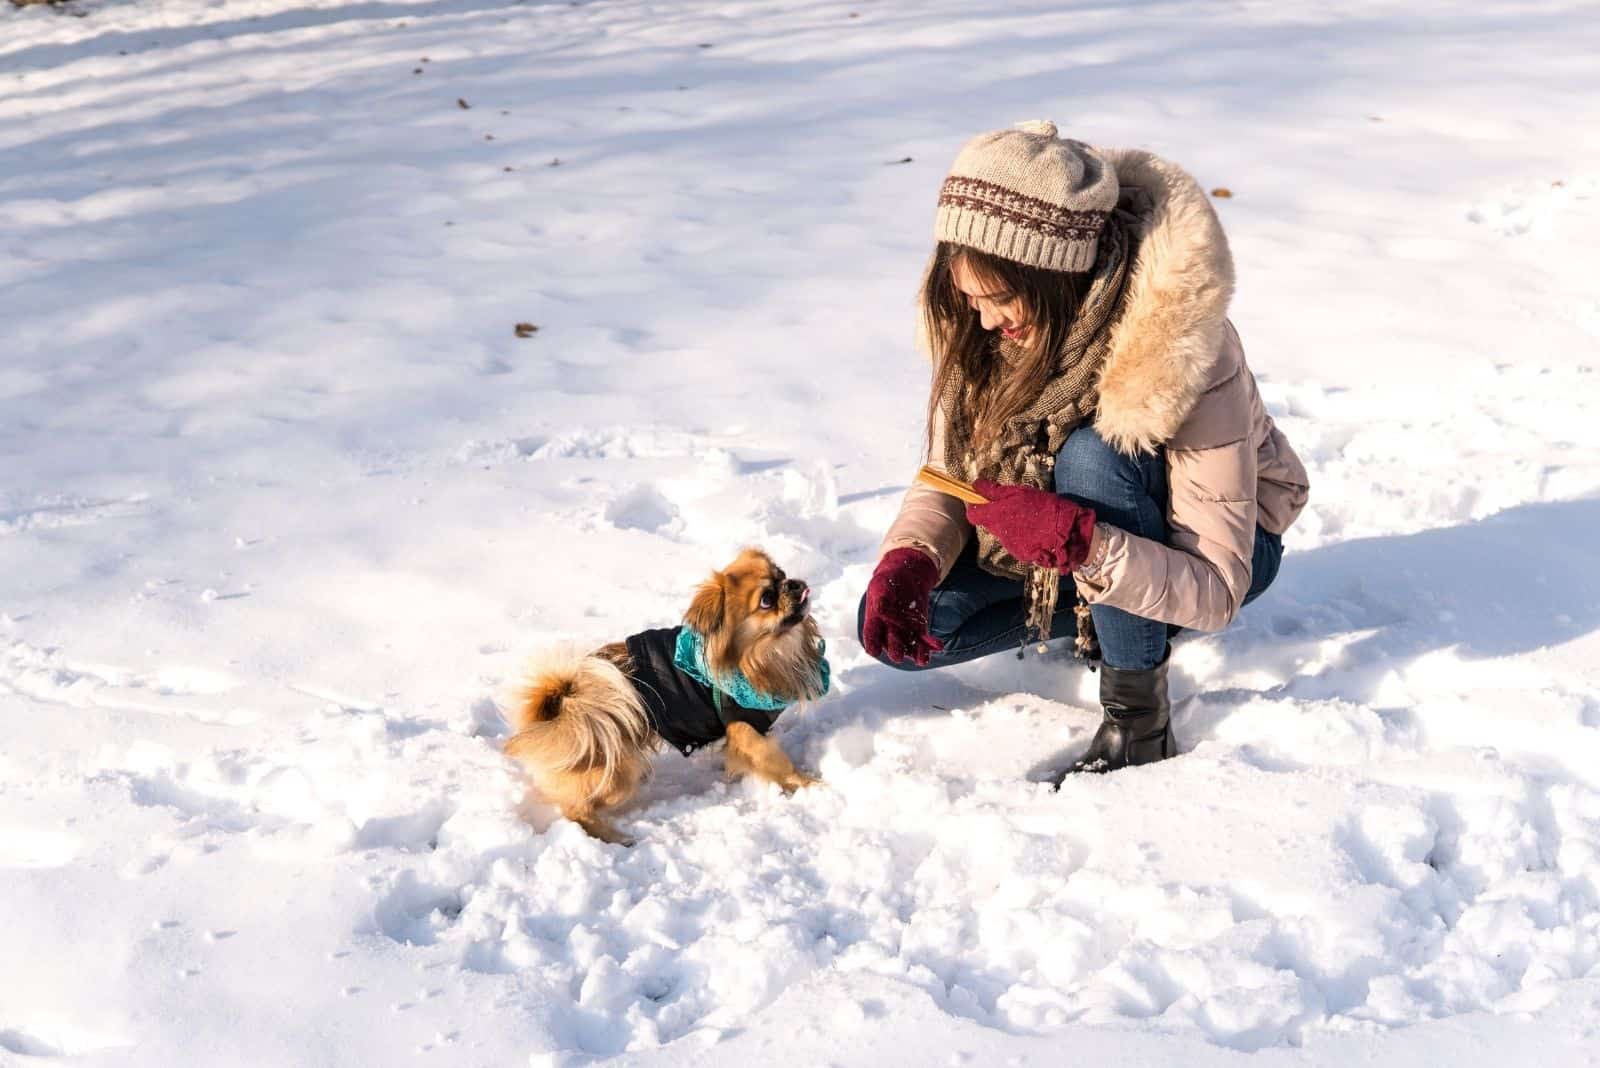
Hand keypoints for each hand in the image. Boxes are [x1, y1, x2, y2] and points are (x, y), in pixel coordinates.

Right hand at [861, 548, 944, 666]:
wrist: (906, 575)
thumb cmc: (889, 580)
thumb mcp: (881, 584)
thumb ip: (880, 597)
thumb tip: (880, 609)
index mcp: (875, 622)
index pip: (871, 639)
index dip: (873, 645)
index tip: (876, 649)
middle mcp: (889, 631)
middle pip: (892, 646)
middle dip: (896, 650)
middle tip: (899, 655)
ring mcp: (905, 632)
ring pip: (910, 648)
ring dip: (917, 654)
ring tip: (923, 658)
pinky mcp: (919, 630)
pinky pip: (925, 641)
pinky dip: (932, 645)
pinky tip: (938, 646)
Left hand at [966, 479, 1096, 571]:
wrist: (1068, 533)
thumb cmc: (1046, 507)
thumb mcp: (1022, 492)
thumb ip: (996, 491)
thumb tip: (976, 485)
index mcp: (999, 515)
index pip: (973, 514)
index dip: (976, 506)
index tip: (984, 499)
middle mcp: (1000, 531)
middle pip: (987, 522)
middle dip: (995, 514)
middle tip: (1012, 506)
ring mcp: (1009, 544)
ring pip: (1001, 531)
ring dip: (1008, 523)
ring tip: (1028, 518)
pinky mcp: (1019, 553)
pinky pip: (1013, 540)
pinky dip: (1019, 534)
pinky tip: (1033, 530)